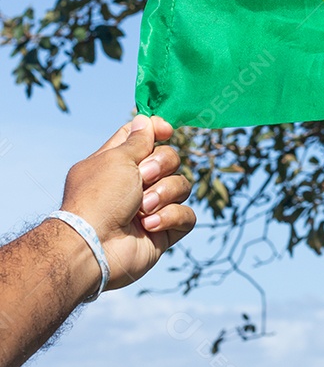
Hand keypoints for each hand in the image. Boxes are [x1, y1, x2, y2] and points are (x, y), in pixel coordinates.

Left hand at [60, 114, 195, 289]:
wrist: (95, 246)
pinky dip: (170, 217)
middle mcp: (135, 183)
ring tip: (142, 210)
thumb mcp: (116, 158)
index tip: (165, 131)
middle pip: (170, 158)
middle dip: (161, 165)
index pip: (144, 137)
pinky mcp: (164, 231)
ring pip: (181, 186)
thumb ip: (138, 140)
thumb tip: (145, 120)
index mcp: (119, 162)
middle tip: (144, 177)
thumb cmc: (99, 198)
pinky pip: (186, 215)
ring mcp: (151, 207)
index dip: (158, 130)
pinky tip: (149, 226)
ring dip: (163, 194)